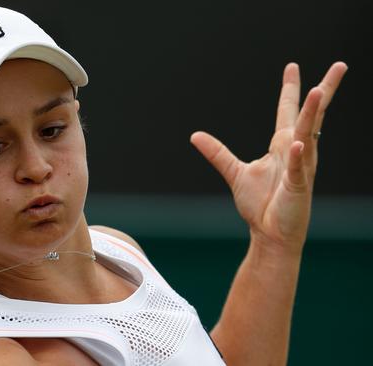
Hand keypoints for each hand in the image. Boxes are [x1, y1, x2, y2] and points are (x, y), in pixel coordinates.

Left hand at [190, 62, 347, 255]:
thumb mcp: (235, 173)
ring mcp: (300, 168)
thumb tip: (195, 135)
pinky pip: (299, 168)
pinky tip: (298, 143)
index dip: (291, 89)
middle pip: (312, 115)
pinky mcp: (298, 186)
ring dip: (314, 113)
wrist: (270, 234)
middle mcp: (296, 151)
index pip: (288, 111)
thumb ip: (217, 153)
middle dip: (324, 90)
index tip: (292, 67)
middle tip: (339, 65)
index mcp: (282, 146)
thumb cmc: (260, 206)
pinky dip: (298, 155)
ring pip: (309, 135)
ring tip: (319, 90)